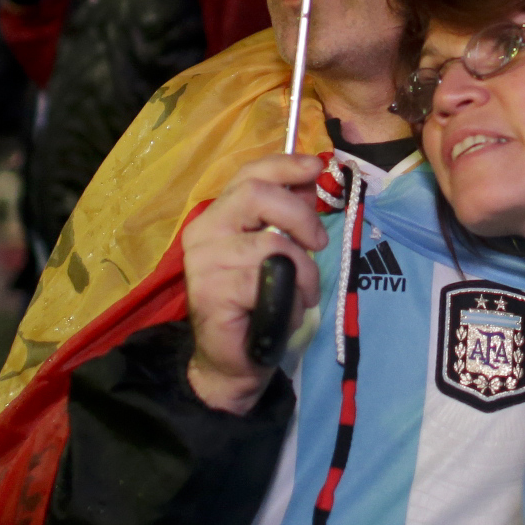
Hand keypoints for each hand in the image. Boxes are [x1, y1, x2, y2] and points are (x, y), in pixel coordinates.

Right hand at [181, 153, 327, 413]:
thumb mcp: (275, 251)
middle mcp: (204, 231)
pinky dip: (290, 298)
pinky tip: (285, 311)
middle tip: (319, 241)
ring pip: (272, 245)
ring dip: (303, 271)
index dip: (286, 166)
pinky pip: (269, 282)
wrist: (232, 358)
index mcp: (219, 215)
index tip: (316, 167)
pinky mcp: (213, 292)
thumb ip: (285, 216)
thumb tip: (312, 179)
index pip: (250, 174)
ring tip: (303, 292)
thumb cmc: (257, 302)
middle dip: (300, 214)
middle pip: (257, 194)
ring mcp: (205, 262)